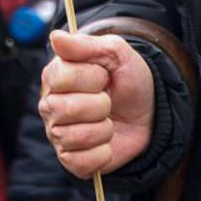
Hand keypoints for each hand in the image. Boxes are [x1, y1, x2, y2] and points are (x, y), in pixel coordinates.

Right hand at [39, 31, 154, 178]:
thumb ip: (86, 45)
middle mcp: (50, 106)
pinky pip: (81, 163)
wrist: (150, 112)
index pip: (61, 77)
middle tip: (108, 100)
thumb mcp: (116, 53)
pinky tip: (106, 143)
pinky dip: (102, 153)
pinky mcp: (71, 161)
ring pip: (74, 137)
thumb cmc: (129, 80)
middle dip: (100, 104)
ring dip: (104, 129)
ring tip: (108, 121)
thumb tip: (56, 37)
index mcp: (55, 76)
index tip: (104, 76)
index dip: (90, 77)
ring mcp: (58, 135)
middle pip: (65, 109)